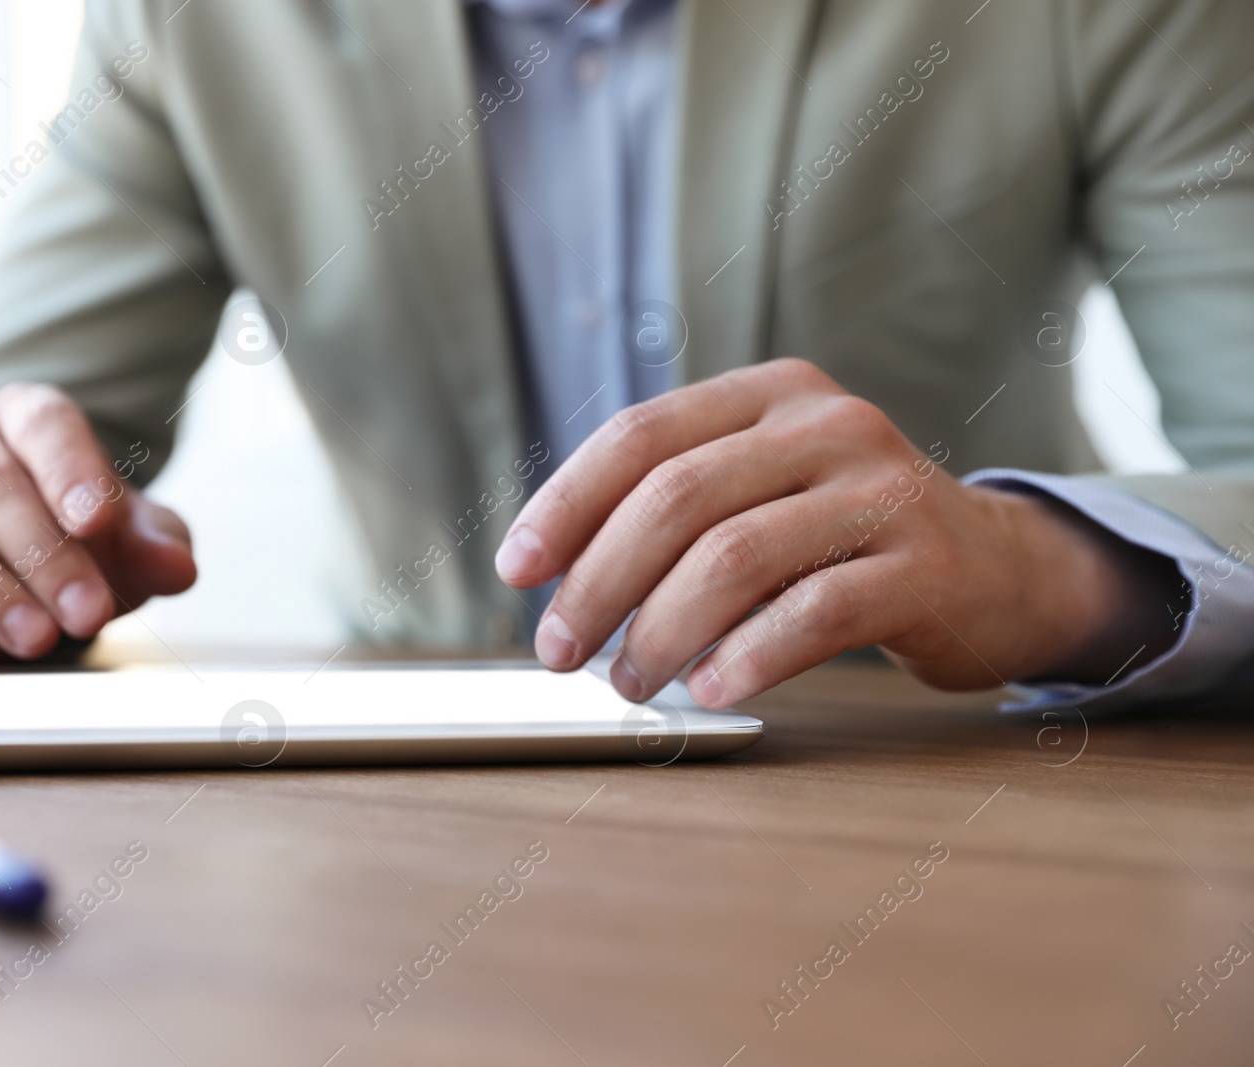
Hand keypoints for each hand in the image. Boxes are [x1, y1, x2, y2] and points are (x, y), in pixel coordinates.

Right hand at [0, 383, 195, 665]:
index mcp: (23, 420)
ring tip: (34, 639)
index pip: (44, 423)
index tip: (99, 521)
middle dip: (43, 553)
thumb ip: (154, 543)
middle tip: (87, 613)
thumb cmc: (64, 534)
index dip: (71, 468)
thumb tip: (180, 566)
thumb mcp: (123, 537)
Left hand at [493, 359, 1180, 706]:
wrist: (1000, 570)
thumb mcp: (767, 488)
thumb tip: (552, 574)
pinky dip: (748, 657)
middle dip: (598, 582)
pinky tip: (709, 692)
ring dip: (660, 631)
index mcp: (771, 394)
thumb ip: (679, 506)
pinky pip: (815, 613)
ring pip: (735, 556)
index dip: (565, 504)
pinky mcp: (927, 565)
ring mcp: (883, 490)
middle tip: (560, 652)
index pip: (641, 435)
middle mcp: (828, 424)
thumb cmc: (846, 539)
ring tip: (627, 683)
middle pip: (676, 497)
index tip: (516, 571)